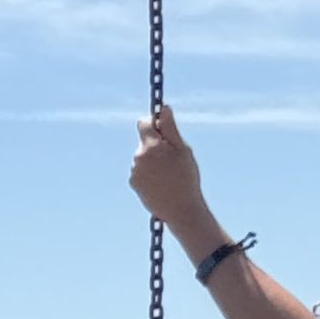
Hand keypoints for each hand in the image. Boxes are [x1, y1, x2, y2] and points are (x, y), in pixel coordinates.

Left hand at [129, 104, 205, 229]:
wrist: (181, 210)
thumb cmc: (186, 178)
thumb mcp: (183, 150)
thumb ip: (170, 128)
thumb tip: (163, 108)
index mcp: (151, 146)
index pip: (144, 123)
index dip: (154, 123)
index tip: (164, 128)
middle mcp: (138, 156)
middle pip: (144, 141)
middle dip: (156, 144)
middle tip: (173, 158)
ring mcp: (134, 171)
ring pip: (143, 156)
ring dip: (153, 160)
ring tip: (169, 174)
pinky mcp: (133, 183)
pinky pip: (140, 170)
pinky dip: (149, 173)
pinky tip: (162, 183)